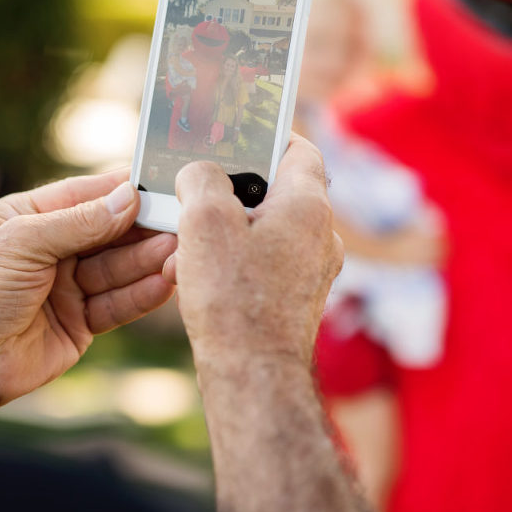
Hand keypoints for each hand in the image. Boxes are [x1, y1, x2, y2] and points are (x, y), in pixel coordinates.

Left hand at [0, 170, 176, 433]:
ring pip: (118, 267)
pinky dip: (142, 293)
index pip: (85, 194)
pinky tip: (166, 282)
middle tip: (180, 220)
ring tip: (180, 251)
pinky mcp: (80, 322)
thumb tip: (127, 198)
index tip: (161, 181)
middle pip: (108, 231)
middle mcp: (51, 248)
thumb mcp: (22, 244)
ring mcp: (67, 286)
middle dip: (143, 227)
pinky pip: (118, 302)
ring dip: (149, 259)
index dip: (122, 189)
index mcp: (28, 216)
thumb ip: (78, 222)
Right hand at [165, 134, 342, 365]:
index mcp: (309, 206)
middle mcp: (321, 237)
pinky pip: (265, 263)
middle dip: (233, 190)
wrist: (252, 376)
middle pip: (277, 191)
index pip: (299, 150)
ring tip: (190, 243)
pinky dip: (235, 260)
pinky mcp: (296, 300)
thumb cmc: (233, 297)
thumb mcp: (203, 220)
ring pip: (267, 230)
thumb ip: (201, 179)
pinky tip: (201, 276)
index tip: (238, 135)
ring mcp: (312, 272)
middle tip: (198, 191)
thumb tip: (200, 174)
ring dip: (229, 230)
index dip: (268, 136)